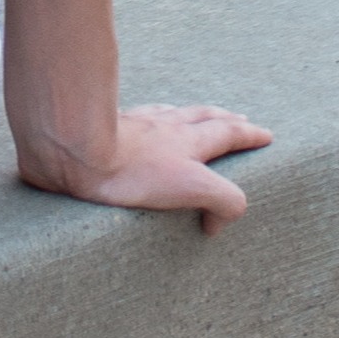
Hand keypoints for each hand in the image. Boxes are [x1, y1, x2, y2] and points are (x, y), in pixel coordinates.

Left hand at [12, 101, 270, 223]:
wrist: (73, 151)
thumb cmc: (130, 169)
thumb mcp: (193, 186)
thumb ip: (224, 201)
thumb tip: (216, 224)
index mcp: (189, 140)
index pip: (228, 134)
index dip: (249, 136)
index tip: (265, 135)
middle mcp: (165, 127)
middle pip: (202, 116)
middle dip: (224, 120)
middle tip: (238, 119)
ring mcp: (134, 125)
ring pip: (169, 114)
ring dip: (187, 116)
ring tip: (193, 117)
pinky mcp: (105, 132)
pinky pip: (135, 120)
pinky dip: (148, 119)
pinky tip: (141, 121)